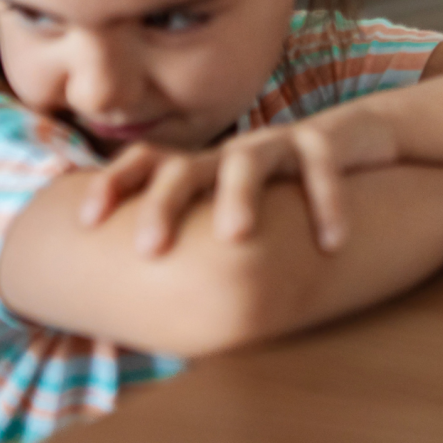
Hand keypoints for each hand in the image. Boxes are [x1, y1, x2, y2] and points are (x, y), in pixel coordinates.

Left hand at [80, 107, 403, 255]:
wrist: (357, 138)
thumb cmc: (287, 189)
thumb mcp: (238, 206)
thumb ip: (204, 237)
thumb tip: (154, 304)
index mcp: (205, 170)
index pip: (147, 165)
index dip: (113, 184)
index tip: (86, 219)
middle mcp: (231, 155)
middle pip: (184, 169)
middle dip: (162, 205)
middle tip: (148, 249)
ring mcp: (277, 145)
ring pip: (247, 162)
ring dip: (237, 196)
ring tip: (234, 235)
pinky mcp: (324, 145)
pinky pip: (322, 170)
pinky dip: (327, 204)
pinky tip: (332, 243)